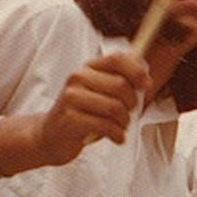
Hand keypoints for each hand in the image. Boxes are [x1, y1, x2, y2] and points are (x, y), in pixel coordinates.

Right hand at [33, 52, 157, 165]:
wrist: (50, 135)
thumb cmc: (81, 114)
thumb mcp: (98, 93)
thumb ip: (119, 83)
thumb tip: (146, 79)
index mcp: (88, 68)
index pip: (117, 59)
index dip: (136, 71)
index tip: (147, 85)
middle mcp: (78, 78)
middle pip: (120, 85)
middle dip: (132, 104)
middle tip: (129, 114)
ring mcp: (71, 98)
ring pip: (114, 107)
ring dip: (125, 122)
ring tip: (121, 127)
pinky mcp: (70, 119)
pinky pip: (105, 125)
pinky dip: (117, 134)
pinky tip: (117, 138)